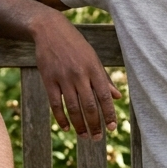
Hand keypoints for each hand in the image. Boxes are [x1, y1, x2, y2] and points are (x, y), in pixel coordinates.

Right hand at [31, 13, 119, 138]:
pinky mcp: (49, 79)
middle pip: (89, 106)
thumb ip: (104, 79)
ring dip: (79, 125)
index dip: (109, 114)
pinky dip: (61, 118)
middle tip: (97, 138)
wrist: (50, 30)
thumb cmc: (76, 45)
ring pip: (73, 108)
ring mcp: (63, 78)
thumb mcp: (93, 58)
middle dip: (94, 125)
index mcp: (94, 69)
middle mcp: (80, 74)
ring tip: (84, 136)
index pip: (104, 97)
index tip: (111, 128)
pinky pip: (55, 104)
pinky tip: (66, 127)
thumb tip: (117, 97)